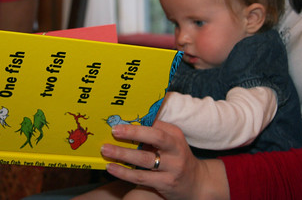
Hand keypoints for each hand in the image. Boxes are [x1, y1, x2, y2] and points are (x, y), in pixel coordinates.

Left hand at [101, 120, 229, 199]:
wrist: (196, 182)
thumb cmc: (176, 158)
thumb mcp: (170, 143)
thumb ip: (153, 134)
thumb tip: (126, 124)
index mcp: (174, 134)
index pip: (155, 123)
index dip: (137, 122)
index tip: (118, 119)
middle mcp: (176, 149)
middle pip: (155, 137)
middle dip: (133, 133)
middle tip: (113, 131)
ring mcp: (173, 167)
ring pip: (144, 159)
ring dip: (122, 154)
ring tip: (105, 150)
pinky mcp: (166, 183)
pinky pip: (141, 176)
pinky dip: (124, 172)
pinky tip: (111, 167)